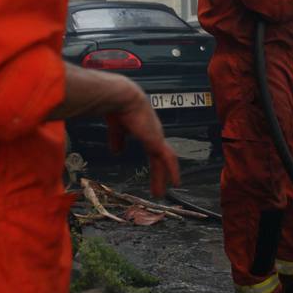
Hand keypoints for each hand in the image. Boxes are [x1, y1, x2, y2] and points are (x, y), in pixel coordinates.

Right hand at [105, 82, 180, 196]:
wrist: (122, 99)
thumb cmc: (118, 108)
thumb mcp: (117, 128)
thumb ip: (118, 139)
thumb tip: (117, 152)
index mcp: (146, 130)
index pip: (153, 148)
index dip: (154, 161)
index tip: (153, 171)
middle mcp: (154, 134)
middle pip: (160, 157)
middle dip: (159, 173)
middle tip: (158, 188)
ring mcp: (157, 138)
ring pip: (164, 161)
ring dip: (163, 177)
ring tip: (160, 192)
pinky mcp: (157, 142)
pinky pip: (168, 160)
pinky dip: (172, 172)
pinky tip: (175, 183)